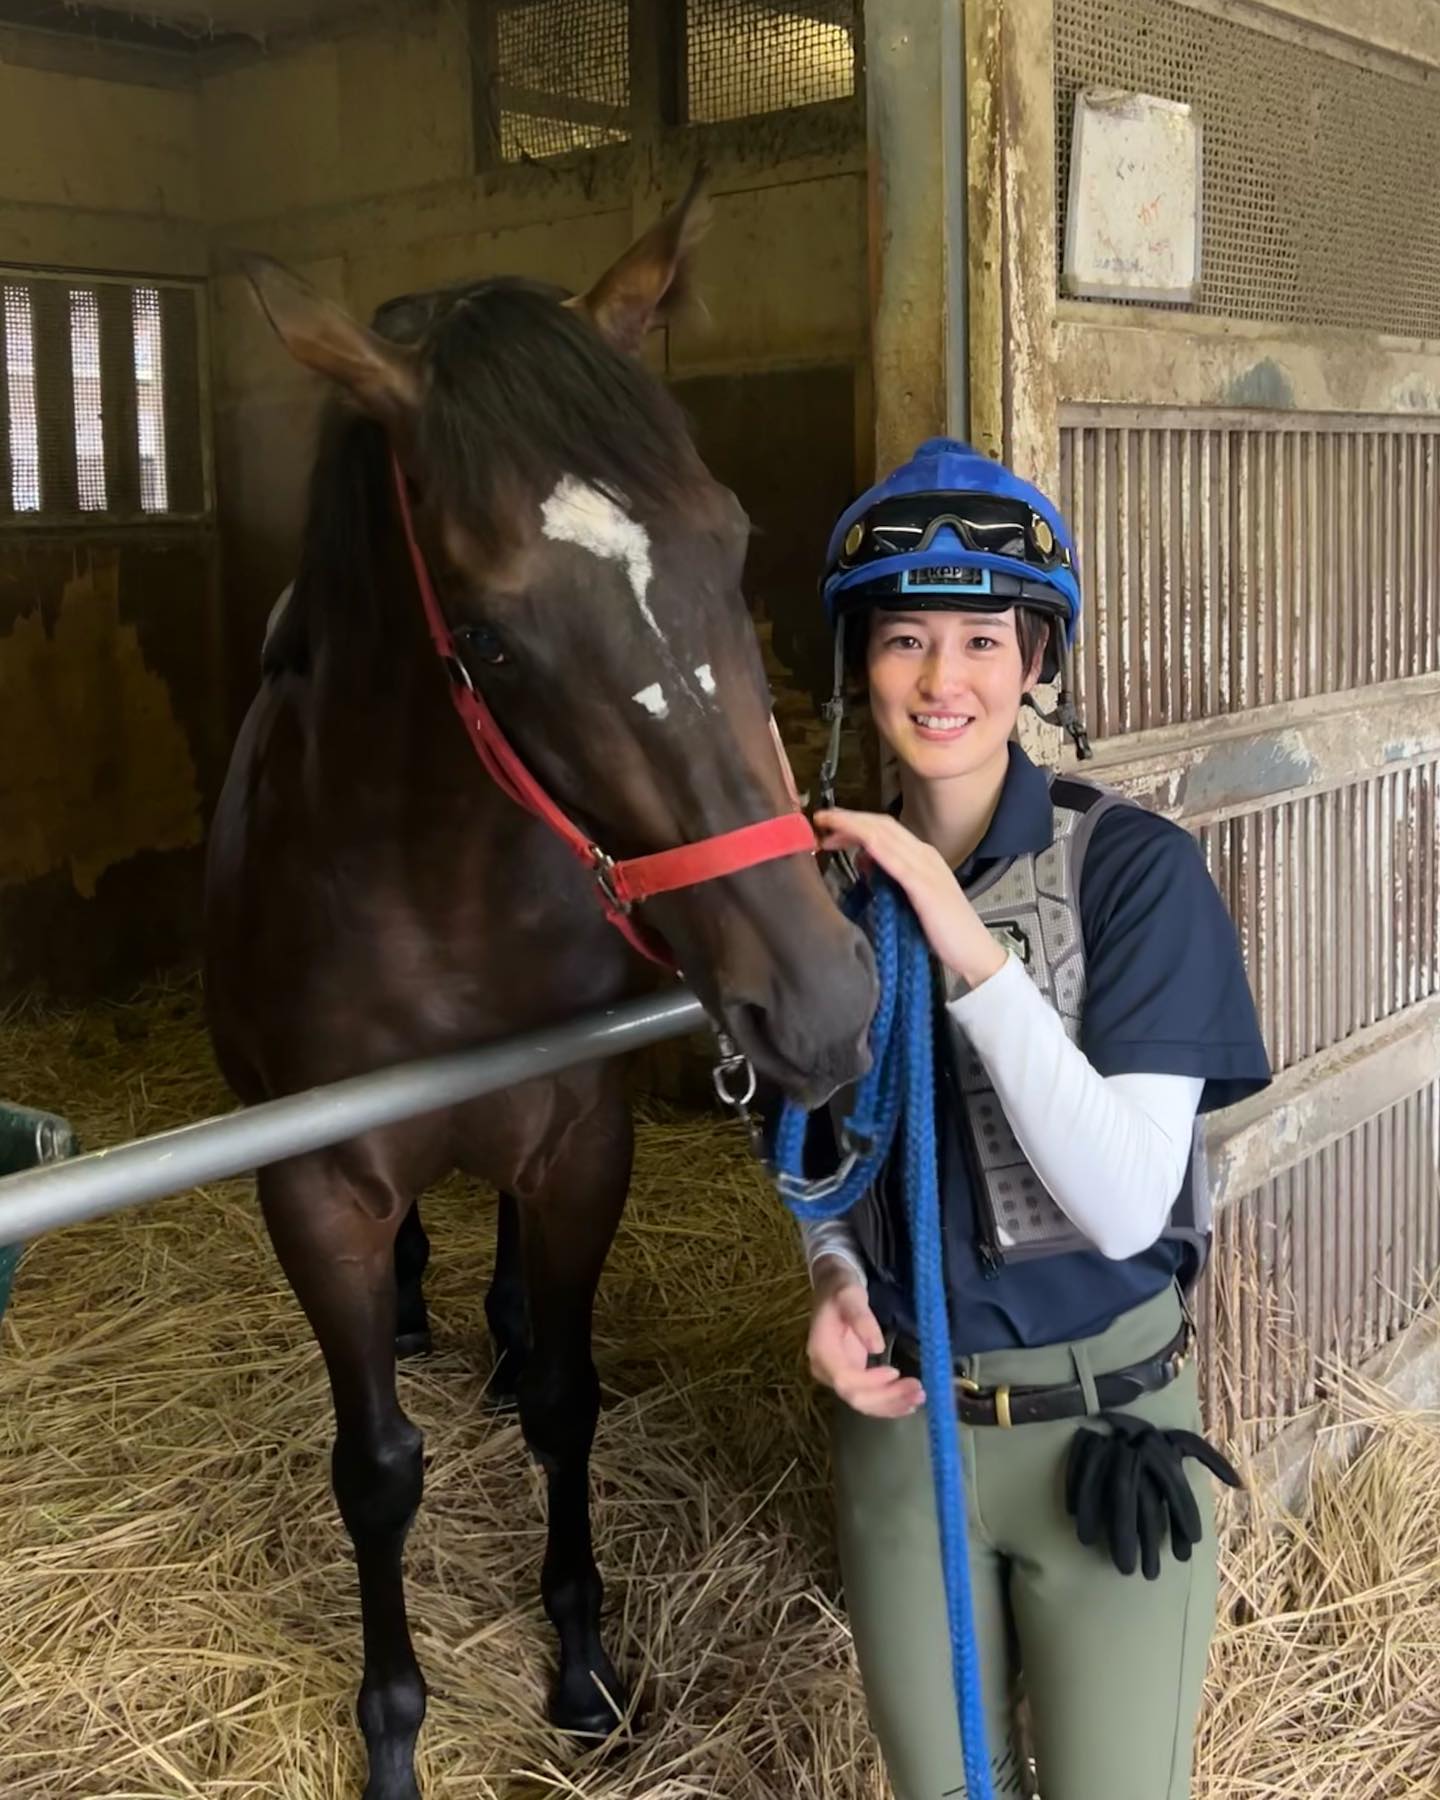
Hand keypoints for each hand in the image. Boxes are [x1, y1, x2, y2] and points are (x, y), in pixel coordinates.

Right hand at [807, 1258, 924, 1418]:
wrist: (832, 1288)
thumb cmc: (841, 1289)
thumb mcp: (850, 1296)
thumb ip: (861, 1319)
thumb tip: (877, 1348)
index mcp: (822, 1350)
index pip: (845, 1379)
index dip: (872, 1382)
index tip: (896, 1372)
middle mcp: (826, 1370)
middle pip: (856, 1397)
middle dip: (888, 1398)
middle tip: (918, 1391)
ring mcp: (837, 1375)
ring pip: (863, 1402)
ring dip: (892, 1404)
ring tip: (919, 1398)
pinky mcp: (850, 1376)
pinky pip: (867, 1396)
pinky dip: (887, 1402)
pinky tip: (907, 1403)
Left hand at [814, 808, 1006, 989]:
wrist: (974, 951)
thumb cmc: (942, 929)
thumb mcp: (909, 897)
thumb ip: (888, 877)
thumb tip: (863, 861)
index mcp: (921, 856)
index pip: (883, 828)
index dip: (854, 822)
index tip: (828, 825)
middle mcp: (924, 854)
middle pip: (881, 825)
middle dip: (847, 818)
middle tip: (820, 819)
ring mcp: (926, 868)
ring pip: (884, 835)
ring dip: (853, 826)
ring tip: (827, 825)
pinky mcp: (925, 886)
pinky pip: (896, 860)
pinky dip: (875, 847)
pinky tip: (857, 844)